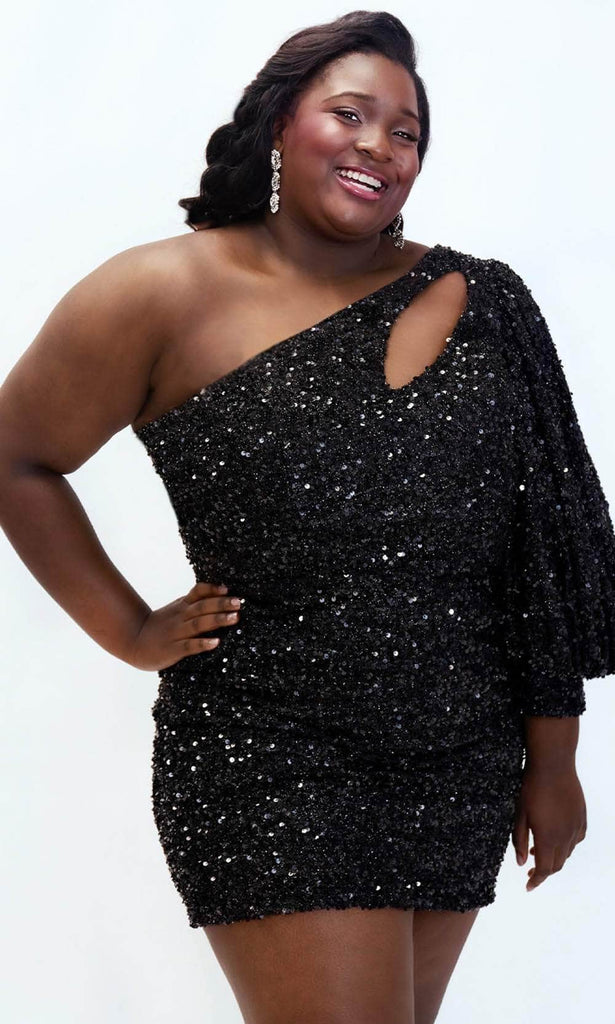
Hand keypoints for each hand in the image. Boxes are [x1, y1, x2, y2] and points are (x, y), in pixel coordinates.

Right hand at [127, 581, 242, 669]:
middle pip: (202, 607)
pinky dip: (203, 643)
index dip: (212, 589)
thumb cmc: (161, 626)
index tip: (227, 589)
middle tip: (239, 602)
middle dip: (221, 604)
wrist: (134, 642)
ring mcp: (177, 633)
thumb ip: (194, 603)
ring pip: (199, 624)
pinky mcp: (173, 650)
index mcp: (182, 607)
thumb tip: (221, 595)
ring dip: (218, 620)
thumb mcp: (176, 610)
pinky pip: (189, 646)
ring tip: (235, 618)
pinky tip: (215, 642)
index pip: (197, 592)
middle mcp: (181, 617)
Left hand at [512, 762, 586, 891]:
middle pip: (557, 864)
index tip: (528, 886)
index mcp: (548, 838)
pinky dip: (567, 845)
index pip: (544, 869)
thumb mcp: (520, 815)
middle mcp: (566, 837)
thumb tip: (520, 862)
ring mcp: (576, 826)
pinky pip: (577, 839)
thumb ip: (519, 840)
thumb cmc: (532, 788)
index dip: (536, 880)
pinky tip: (558, 839)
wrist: (553, 765)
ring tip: (538, 852)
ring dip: (554, 858)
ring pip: (567, 853)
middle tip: (530, 871)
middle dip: (544, 872)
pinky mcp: (581, 817)